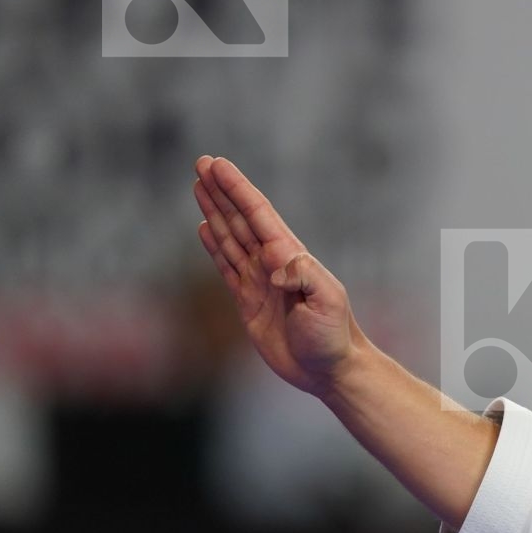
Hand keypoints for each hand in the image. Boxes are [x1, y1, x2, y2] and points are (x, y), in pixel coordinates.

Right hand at [192, 154, 364, 397]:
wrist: (329, 370)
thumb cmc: (333, 336)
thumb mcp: (327, 302)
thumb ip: (303, 277)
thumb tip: (276, 263)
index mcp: (291, 257)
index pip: (259, 215)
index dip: (237, 189)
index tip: (217, 165)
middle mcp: (274, 263)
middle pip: (242, 218)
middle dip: (222, 191)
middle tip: (202, 163)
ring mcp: (261, 280)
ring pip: (232, 237)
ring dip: (216, 211)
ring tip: (199, 186)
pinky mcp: (249, 301)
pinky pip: (227, 266)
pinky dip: (215, 246)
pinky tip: (206, 228)